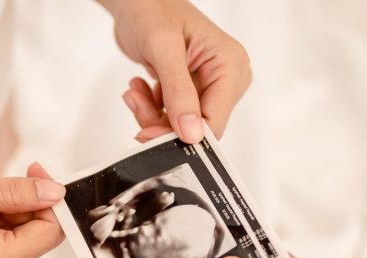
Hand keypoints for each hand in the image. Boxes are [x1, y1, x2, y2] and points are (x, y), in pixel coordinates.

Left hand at [100, 0, 251, 141]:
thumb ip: (178, 92)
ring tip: (135, 92)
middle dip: (162, 123)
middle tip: (136, 103)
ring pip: (181, 126)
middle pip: (197, 127)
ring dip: (151, 114)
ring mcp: (209, 86)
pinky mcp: (191, 92)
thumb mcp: (164, 49)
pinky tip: (140, 87)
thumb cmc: (153, 10)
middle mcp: (226, 79)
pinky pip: (172, 117)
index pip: (214, 121)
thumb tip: (192, 133)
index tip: (148, 133)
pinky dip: (151, 108)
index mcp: (231, 65)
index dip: (182, 135)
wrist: (138, 1)